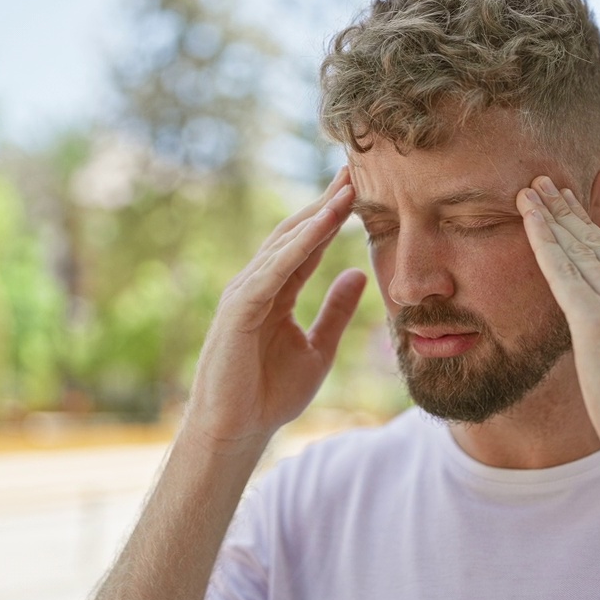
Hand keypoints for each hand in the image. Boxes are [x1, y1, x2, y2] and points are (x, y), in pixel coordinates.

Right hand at [184, 168, 365, 452]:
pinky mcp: (240, 308)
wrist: (237, 431)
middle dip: (326, 202)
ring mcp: (245, 293)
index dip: (334, 216)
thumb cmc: (270, 395)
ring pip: (285, 244)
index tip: (362, 188)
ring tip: (348, 187)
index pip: (308, 245)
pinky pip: (276, 269)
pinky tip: (325, 224)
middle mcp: (258, 284)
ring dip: (317, 214)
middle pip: (296, 233)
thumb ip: (336, 312)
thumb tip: (358, 273)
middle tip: (357, 168)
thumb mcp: (318, 348)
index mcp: (276, 292)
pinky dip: (301, 244)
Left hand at [518, 176, 599, 483]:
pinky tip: (527, 217)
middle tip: (543, 181)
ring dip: (550, 216)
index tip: (570, 201)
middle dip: (566, 210)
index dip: (589, 226)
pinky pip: (563, 272)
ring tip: (529, 190)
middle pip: (597, 243)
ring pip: (578, 250)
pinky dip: (543, 240)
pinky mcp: (599, 324)